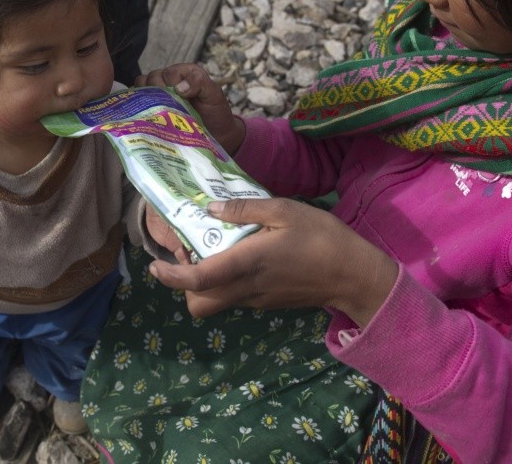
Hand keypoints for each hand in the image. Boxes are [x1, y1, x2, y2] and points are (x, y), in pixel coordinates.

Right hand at [136, 63, 244, 153]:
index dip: (170, 82)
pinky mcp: (152, 110)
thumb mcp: (214, 95)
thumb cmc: (215, 112)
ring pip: (142, 88)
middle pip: (152, 78)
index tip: (180, 96)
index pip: (168, 72)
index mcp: (183, 74)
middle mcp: (169, 82)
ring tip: (156, 111)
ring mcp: (159, 95)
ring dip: (146, 98)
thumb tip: (179, 87)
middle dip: (157, 89)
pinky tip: (145, 116)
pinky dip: (138, 107)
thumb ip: (200, 82)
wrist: (217, 135)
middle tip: (167, 105)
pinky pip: (138, 103)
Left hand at [148, 198, 398, 322]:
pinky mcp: (268, 302)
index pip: (197, 281)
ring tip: (215, 250)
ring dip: (205, 284)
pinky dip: (227, 283)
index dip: (170, 277)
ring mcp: (257, 300)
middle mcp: (246, 288)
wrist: (355, 275)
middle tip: (191, 255)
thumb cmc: (322, 238)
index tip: (156, 265)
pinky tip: (241, 256)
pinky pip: (236, 297)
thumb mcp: (285, 210)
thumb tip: (211, 207)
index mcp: (246, 264)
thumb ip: (245, 208)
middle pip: (199, 304)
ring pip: (216, 302)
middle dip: (184, 286)